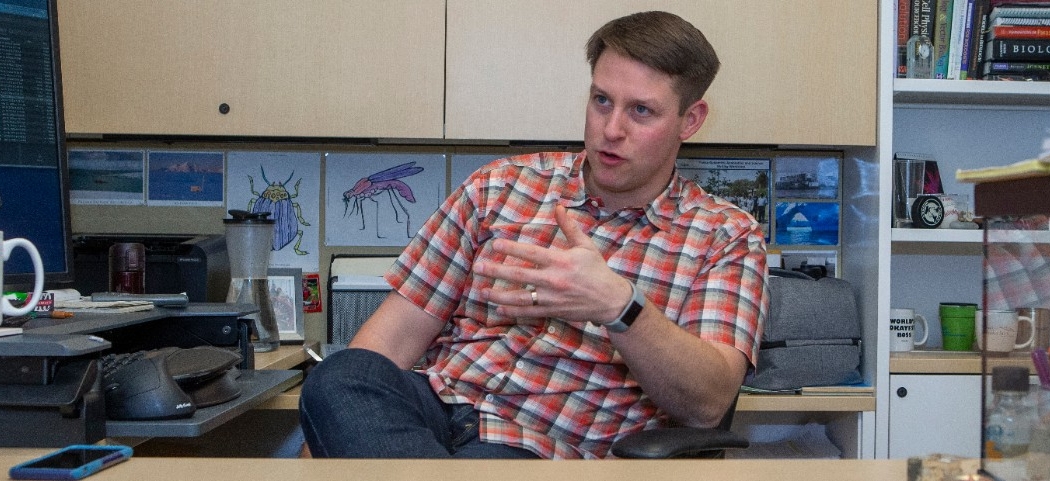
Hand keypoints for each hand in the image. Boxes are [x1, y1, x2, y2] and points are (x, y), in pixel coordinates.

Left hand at [473, 205, 631, 323]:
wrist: (610, 300)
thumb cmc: (597, 270)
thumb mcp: (586, 246)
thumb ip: (569, 227)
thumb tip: (559, 207)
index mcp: (561, 261)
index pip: (531, 253)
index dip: (511, 249)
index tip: (494, 244)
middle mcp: (554, 280)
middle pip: (519, 275)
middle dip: (496, 271)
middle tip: (478, 268)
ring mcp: (552, 298)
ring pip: (520, 297)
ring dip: (499, 294)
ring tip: (483, 291)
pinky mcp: (553, 311)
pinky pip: (529, 312)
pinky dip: (513, 311)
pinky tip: (499, 309)